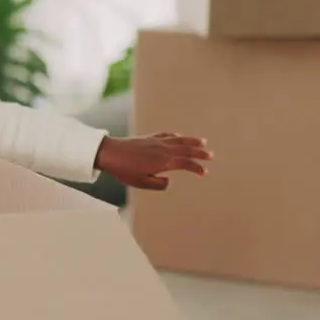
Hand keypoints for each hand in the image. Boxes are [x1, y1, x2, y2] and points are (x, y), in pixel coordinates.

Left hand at [95, 133, 212, 190]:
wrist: (109, 153)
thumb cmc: (123, 170)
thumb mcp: (141, 183)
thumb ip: (157, 184)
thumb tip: (169, 182)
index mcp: (163, 162)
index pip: (185, 164)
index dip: (196, 168)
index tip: (204, 172)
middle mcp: (162, 150)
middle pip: (186, 150)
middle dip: (200, 153)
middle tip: (211, 155)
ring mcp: (156, 142)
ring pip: (178, 140)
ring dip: (191, 141)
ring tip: (203, 142)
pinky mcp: (148, 138)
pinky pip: (166, 135)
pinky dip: (175, 136)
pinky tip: (178, 136)